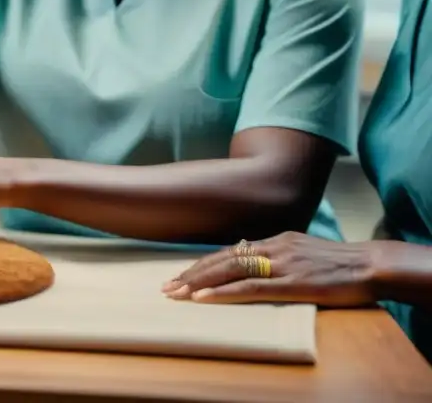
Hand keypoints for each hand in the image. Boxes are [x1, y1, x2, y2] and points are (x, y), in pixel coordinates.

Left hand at [160, 231, 377, 306]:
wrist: (372, 264)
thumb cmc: (341, 263)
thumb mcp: (303, 251)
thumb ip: (278, 255)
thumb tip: (255, 260)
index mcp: (275, 240)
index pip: (230, 252)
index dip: (204, 264)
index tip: (181, 275)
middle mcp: (272, 247)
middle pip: (222, 259)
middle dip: (192, 274)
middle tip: (167, 286)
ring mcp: (280, 263)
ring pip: (230, 270)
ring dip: (199, 283)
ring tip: (177, 293)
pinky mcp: (291, 281)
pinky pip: (250, 286)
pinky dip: (223, 292)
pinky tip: (204, 298)